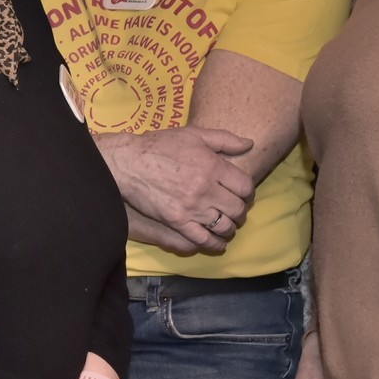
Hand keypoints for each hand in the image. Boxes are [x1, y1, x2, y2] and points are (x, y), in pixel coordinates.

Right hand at [97, 126, 254, 252]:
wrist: (129, 162)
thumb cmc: (160, 145)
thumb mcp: (193, 134)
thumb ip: (224, 138)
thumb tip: (249, 144)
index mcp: (213, 166)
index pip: (245, 187)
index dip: (247, 192)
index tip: (242, 193)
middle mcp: (206, 189)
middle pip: (237, 208)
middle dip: (240, 211)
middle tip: (235, 210)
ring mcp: (192, 207)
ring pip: (224, 226)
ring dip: (230, 228)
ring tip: (227, 225)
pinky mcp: (177, 221)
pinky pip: (203, 239)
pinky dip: (215, 244)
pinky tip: (218, 243)